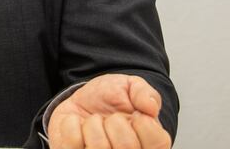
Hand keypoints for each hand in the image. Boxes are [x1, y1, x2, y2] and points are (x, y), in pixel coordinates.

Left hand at [47, 74, 170, 148]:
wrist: (81, 102)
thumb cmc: (108, 100)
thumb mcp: (130, 87)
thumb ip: (143, 92)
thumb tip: (151, 107)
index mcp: (147, 145)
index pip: (158, 144)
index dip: (144, 123)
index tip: (135, 114)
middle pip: (127, 146)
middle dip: (115, 121)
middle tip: (110, 118)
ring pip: (99, 147)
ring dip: (93, 124)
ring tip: (94, 122)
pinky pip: (73, 142)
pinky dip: (71, 124)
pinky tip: (77, 126)